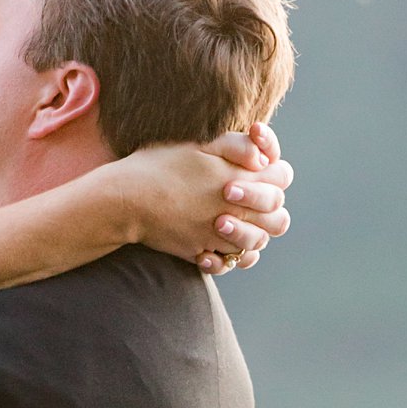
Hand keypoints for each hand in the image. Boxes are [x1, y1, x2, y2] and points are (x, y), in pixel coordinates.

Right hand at [119, 122, 292, 273]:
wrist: (124, 200)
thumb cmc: (158, 166)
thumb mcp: (198, 145)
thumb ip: (236, 147)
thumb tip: (262, 159)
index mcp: (238, 179)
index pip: (282, 178)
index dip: (276, 172)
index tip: (259, 169)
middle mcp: (235, 211)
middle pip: (277, 217)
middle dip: (269, 206)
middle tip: (246, 197)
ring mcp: (218, 235)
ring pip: (257, 243)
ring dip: (251, 232)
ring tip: (231, 220)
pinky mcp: (200, 252)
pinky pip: (229, 262)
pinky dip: (229, 256)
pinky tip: (218, 245)